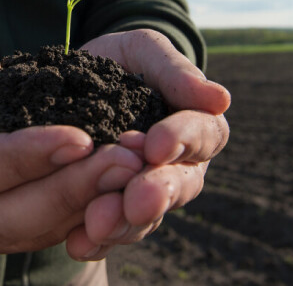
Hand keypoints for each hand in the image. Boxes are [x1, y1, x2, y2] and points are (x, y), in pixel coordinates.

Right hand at [0, 48, 143, 253]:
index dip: (21, 158)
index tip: (79, 137)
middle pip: (1, 218)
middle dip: (66, 191)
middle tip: (123, 161)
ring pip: (29, 234)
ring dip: (85, 206)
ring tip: (131, 172)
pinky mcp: (6, 238)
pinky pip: (47, 237)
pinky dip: (85, 215)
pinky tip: (122, 188)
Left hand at [66, 29, 230, 259]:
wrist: (72, 80)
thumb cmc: (120, 61)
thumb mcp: (144, 50)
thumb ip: (176, 71)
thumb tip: (220, 98)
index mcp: (194, 126)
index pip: (205, 135)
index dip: (183, 140)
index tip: (156, 144)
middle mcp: (175, 166)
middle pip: (179, 186)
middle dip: (157, 193)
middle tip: (136, 200)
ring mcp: (142, 192)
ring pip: (146, 217)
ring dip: (125, 223)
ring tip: (98, 224)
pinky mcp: (108, 209)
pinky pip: (109, 232)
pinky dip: (95, 241)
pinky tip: (77, 243)